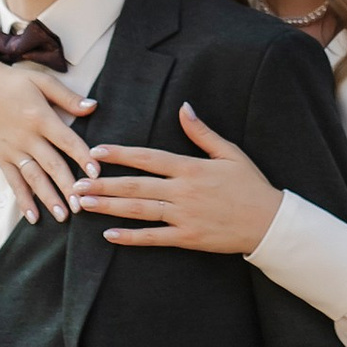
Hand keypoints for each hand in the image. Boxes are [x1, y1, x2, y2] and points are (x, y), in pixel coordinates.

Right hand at [0, 50, 97, 226]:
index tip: (97, 173)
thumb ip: (67, 97)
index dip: (83, 156)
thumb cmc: (12, 82)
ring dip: (48, 198)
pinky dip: (22, 200)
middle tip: (83, 205)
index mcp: (40, 117)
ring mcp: (12, 150)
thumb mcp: (41, 81)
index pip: (66, 140)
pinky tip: (33, 217)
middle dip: (68, 186)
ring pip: (33, 178)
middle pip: (52, 165)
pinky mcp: (1, 158)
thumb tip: (93, 107)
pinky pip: (13, 182)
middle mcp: (26, 137)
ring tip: (63, 216)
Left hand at [73, 105, 283, 255]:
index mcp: (191, 168)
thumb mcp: (231, 153)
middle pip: (135, 185)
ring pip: (139, 209)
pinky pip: (154, 238)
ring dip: (108, 206)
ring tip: (84, 202)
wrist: (270, 223)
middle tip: (76, 181)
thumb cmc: (251, 186)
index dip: (121, 154)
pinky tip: (109, 235)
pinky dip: (131, 237)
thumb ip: (203, 133)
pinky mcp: (188, 238)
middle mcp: (184, 191)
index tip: (97, 150)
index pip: (149, 158)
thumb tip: (184, 108)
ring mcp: (184, 216)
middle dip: (103, 183)